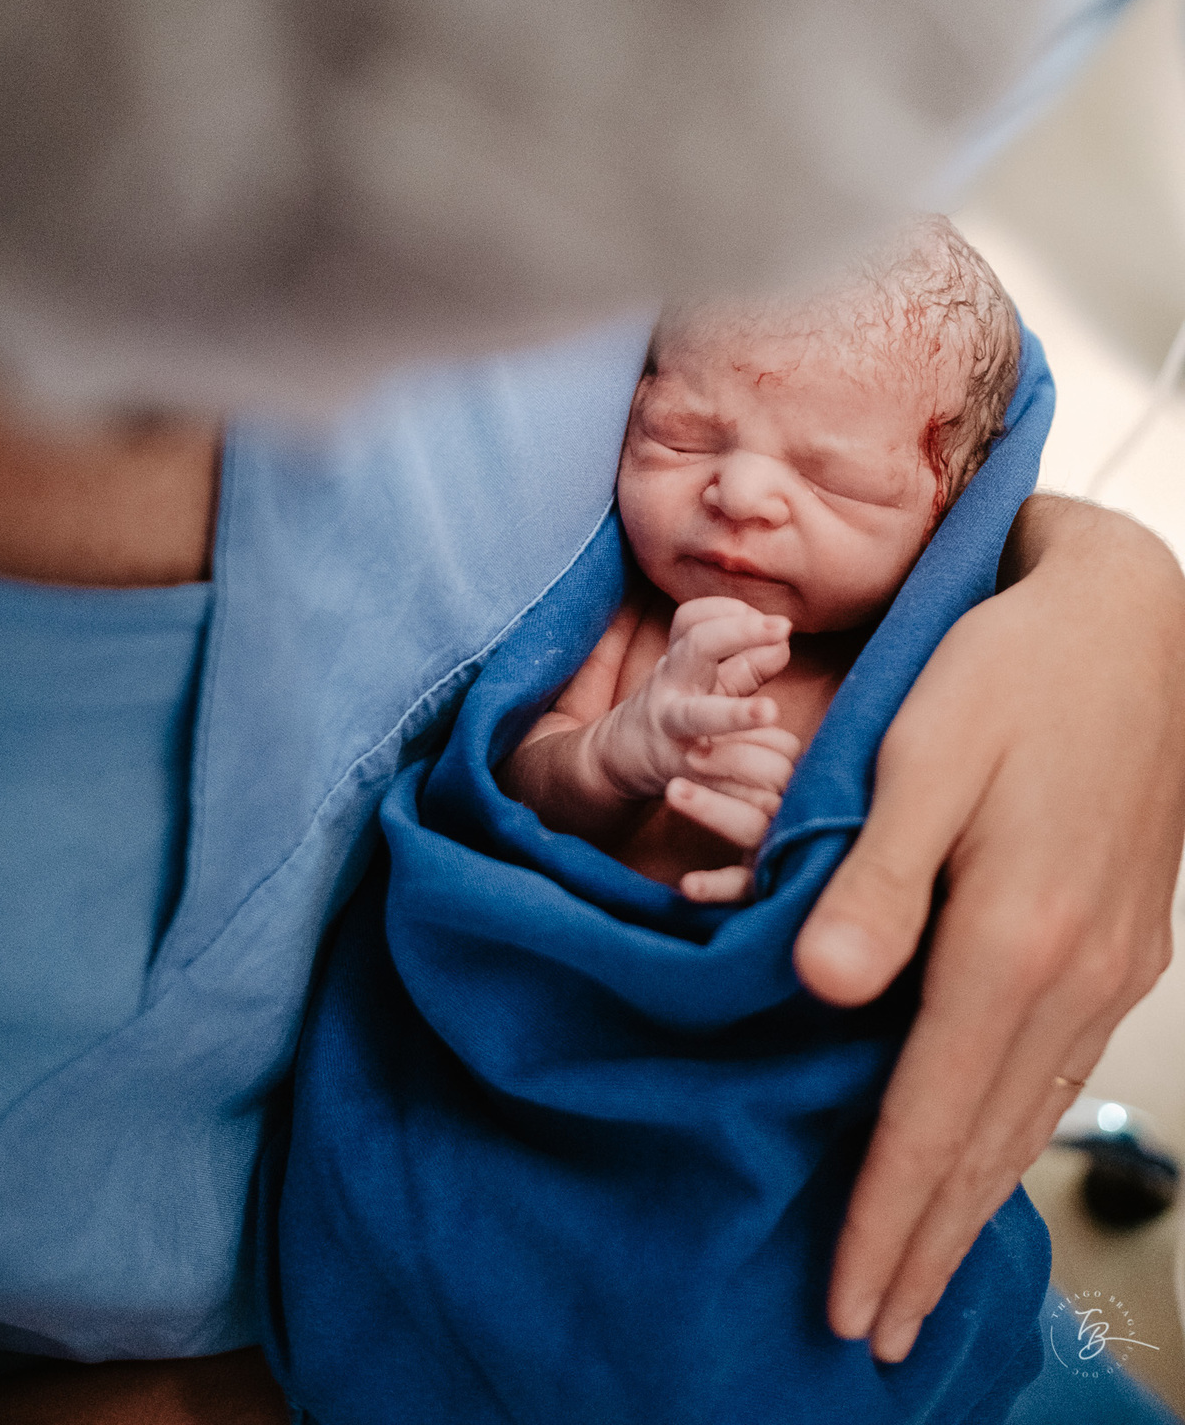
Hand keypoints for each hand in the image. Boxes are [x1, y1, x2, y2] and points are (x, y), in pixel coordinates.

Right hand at [591, 597, 798, 865]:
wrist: (614, 762)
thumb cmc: (673, 714)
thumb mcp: (702, 682)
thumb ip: (744, 663)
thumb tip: (783, 643)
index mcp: (677, 661)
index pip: (694, 618)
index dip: (728, 610)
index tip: (768, 620)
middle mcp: (671, 686)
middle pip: (697, 646)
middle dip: (739, 633)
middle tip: (782, 626)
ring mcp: (671, 729)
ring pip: (700, 715)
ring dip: (735, 713)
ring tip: (770, 711)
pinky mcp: (679, 772)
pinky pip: (711, 772)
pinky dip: (738, 780)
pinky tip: (768, 790)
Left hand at [792, 497, 1184, 1362]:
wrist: (1132, 625)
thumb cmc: (1011, 674)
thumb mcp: (924, 752)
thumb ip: (874, 876)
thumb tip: (824, 990)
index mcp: (1014, 936)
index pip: (932, 1112)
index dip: (884, 1213)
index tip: (846, 1301)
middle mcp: (1074, 973)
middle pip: (987, 1140)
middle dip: (925, 1241)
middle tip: (875, 1332)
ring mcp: (1111, 964)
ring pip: (1032, 1116)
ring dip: (973, 1201)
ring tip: (924, 1269)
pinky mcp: (1125, 942)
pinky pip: (1062, 1070)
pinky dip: (1018, 1134)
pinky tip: (993, 1152)